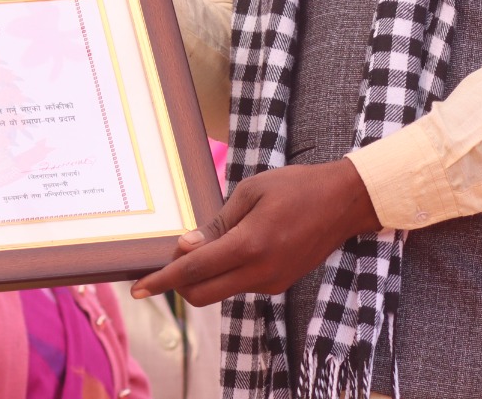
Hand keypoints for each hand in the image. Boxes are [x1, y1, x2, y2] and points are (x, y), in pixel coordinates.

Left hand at [131, 159, 380, 306]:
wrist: (343, 203)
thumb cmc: (295, 188)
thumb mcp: (250, 193)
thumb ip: (217, 224)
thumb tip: (187, 248)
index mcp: (250, 245)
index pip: (194, 271)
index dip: (162, 280)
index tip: (137, 288)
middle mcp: (260, 272)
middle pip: (202, 294)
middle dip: (177, 283)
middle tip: (166, 260)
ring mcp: (271, 283)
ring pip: (220, 290)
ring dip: (202, 276)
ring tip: (203, 244)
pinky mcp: (279, 284)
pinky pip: (239, 285)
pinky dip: (224, 273)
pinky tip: (228, 247)